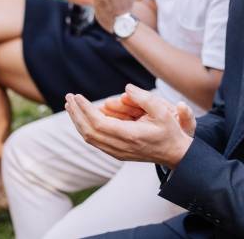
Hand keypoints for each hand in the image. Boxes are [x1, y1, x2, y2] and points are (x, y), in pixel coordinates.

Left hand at [65, 85, 193, 167]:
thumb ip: (145, 98)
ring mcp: (117, 152)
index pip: (98, 123)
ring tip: (71, 106)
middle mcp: (120, 147)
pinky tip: (82, 117)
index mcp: (130, 136)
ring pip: (89, 138)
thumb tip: (126, 88)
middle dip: (76, 114)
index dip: (85, 110)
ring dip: (78, 121)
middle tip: (69, 97)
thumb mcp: (163, 112)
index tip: (77, 96)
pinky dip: (85, 128)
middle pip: (89, 132)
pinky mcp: (116, 153)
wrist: (174, 154)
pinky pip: (95, 141)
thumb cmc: (169, 131)